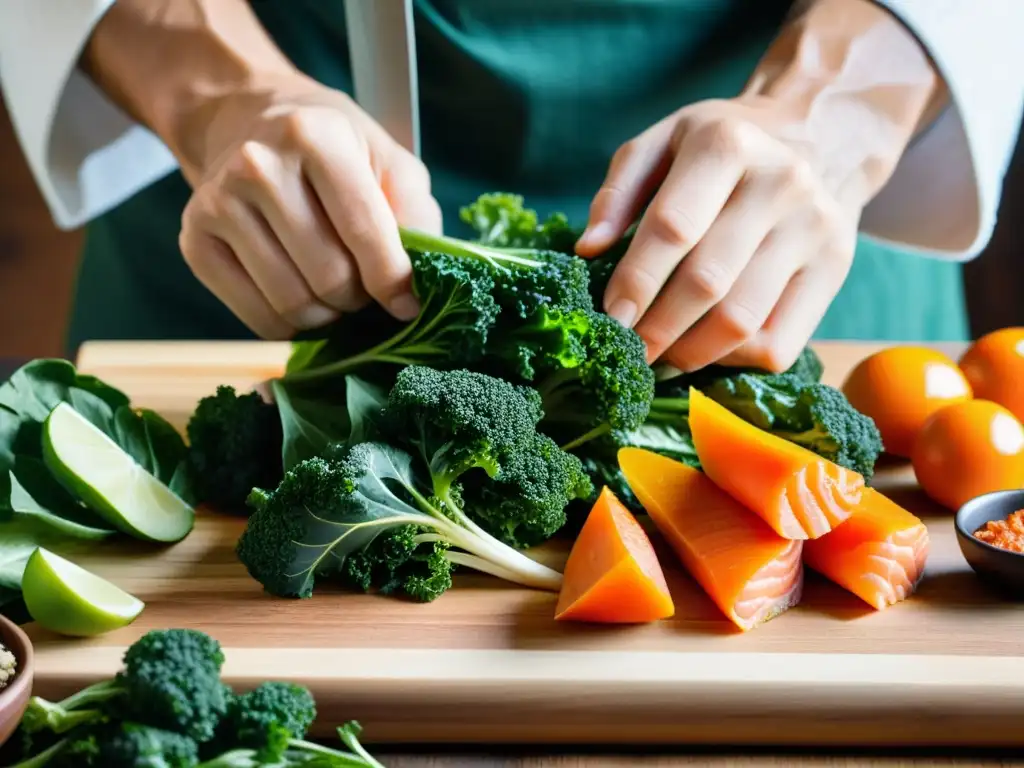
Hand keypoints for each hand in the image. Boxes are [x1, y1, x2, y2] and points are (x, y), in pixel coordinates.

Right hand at [178, 73, 440, 339]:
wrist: (248, 121)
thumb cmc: (332, 148)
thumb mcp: (387, 159)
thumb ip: (415, 214)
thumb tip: (418, 283)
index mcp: (315, 138)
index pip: (364, 232)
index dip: (394, 282)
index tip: (408, 305)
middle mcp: (258, 166)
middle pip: (330, 278)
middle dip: (360, 299)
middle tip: (365, 289)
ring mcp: (219, 204)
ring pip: (292, 304)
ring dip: (327, 316)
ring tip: (336, 294)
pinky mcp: (194, 240)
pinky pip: (256, 318)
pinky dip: (289, 325)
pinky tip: (302, 299)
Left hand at [578, 97, 858, 373]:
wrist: (819, 135)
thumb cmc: (721, 147)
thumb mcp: (663, 142)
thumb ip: (618, 192)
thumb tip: (588, 249)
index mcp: (727, 143)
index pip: (673, 228)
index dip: (636, 281)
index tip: (610, 319)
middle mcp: (780, 183)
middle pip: (707, 282)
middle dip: (657, 328)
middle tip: (628, 350)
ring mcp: (815, 228)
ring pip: (742, 322)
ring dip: (690, 353)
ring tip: (660, 357)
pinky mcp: (836, 269)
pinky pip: (778, 344)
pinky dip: (733, 361)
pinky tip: (708, 350)